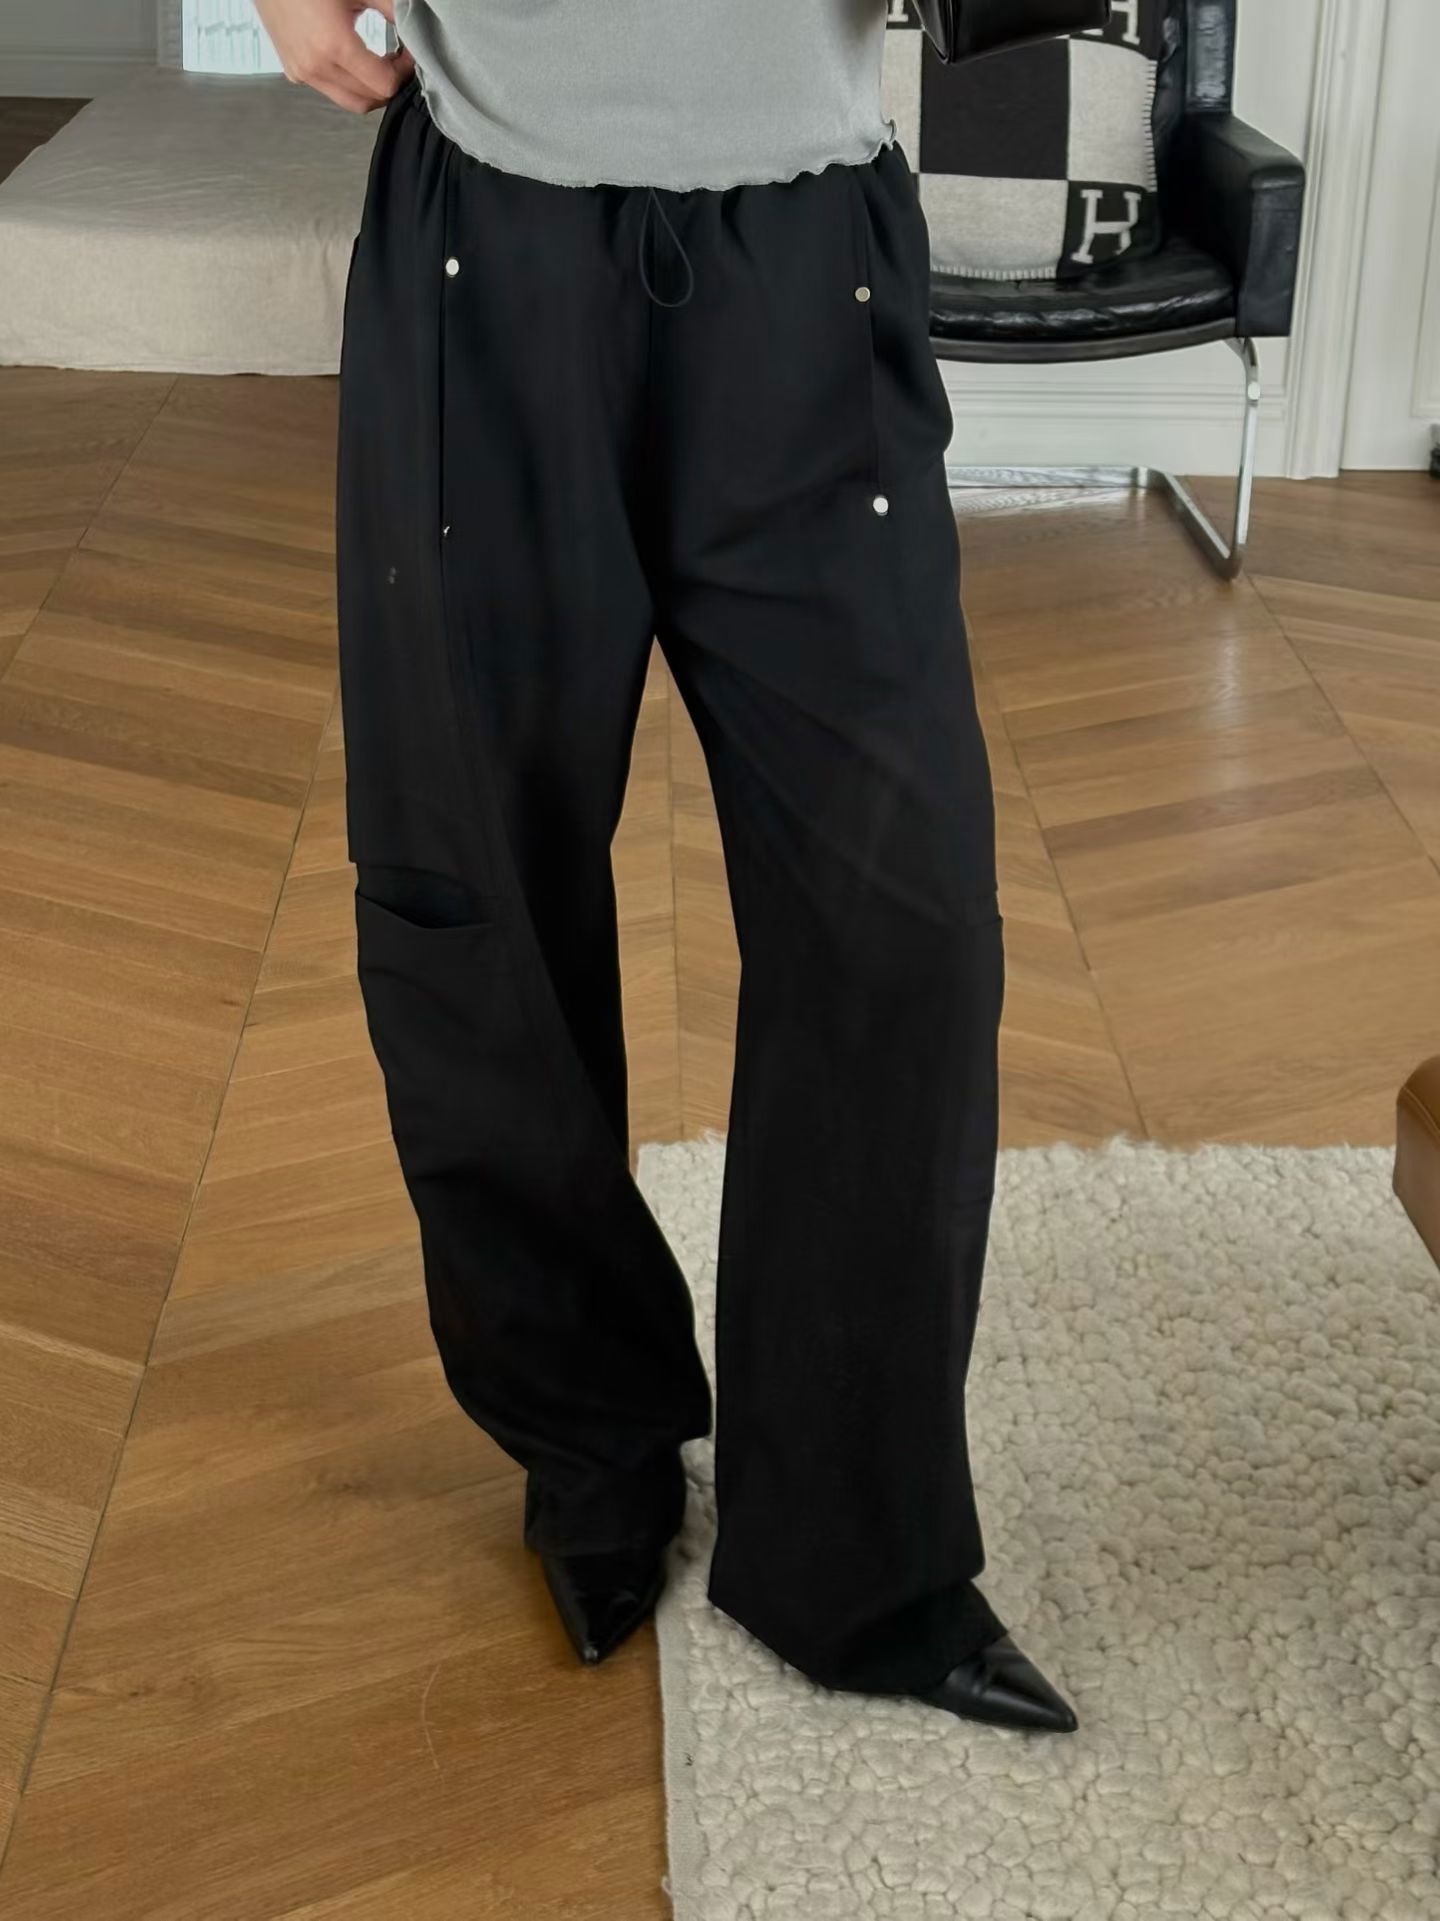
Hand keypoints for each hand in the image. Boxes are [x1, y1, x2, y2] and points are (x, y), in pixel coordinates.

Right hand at [255, 0, 414, 112]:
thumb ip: (391, 10)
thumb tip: (414, 28)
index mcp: (334, 45)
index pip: (384, 86)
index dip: (403, 73)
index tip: (407, 55)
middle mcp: (315, 66)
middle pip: (368, 101)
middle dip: (388, 85)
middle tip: (396, 61)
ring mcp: (302, 72)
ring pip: (349, 101)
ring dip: (368, 88)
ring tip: (377, 61)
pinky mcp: (293, 71)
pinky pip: (329, 90)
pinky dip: (347, 83)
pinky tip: (351, 59)